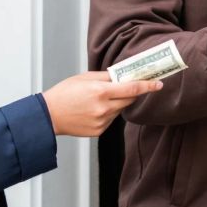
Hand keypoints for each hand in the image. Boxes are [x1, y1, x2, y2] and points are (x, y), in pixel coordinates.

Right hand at [42, 71, 162, 136]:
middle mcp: (104, 108)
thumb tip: (124, 74)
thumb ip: (106, 77)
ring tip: (98, 99)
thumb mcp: (85, 78)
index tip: (158, 84)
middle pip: (129, 99)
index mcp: (100, 91)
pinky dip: (108, 113)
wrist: (49, 116)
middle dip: (131, 92)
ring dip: (117, 103)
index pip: (131, 88)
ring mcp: (102, 121)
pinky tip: (93, 110)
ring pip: (120, 110)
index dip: (147, 86)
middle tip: (129, 85)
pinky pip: (111, 119)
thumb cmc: (64, 93)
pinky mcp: (99, 131)